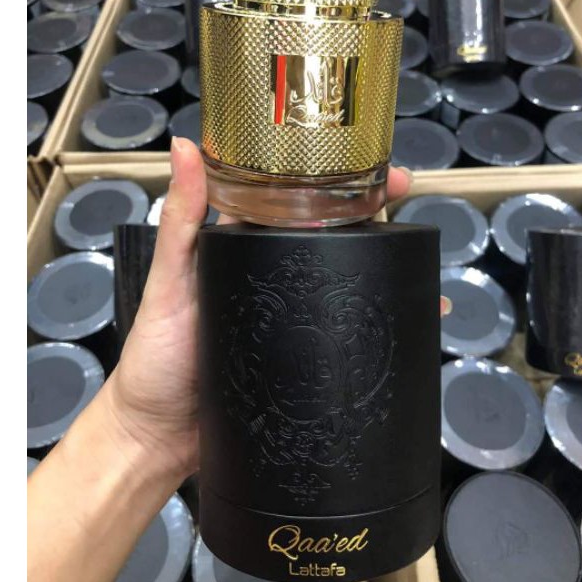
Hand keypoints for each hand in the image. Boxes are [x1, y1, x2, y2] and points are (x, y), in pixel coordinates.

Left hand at [104, 137, 415, 485]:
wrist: (161, 435)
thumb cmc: (157, 353)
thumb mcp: (169, 280)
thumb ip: (181, 220)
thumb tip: (184, 146)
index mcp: (246, 248)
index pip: (299, 203)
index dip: (338, 183)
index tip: (379, 173)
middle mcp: (275, 277)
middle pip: (333, 241)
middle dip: (377, 224)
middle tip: (414, 214)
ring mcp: (294, 318)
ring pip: (347, 286)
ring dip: (388, 275)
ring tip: (424, 269)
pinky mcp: (306, 359)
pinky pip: (347, 335)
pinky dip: (379, 326)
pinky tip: (413, 323)